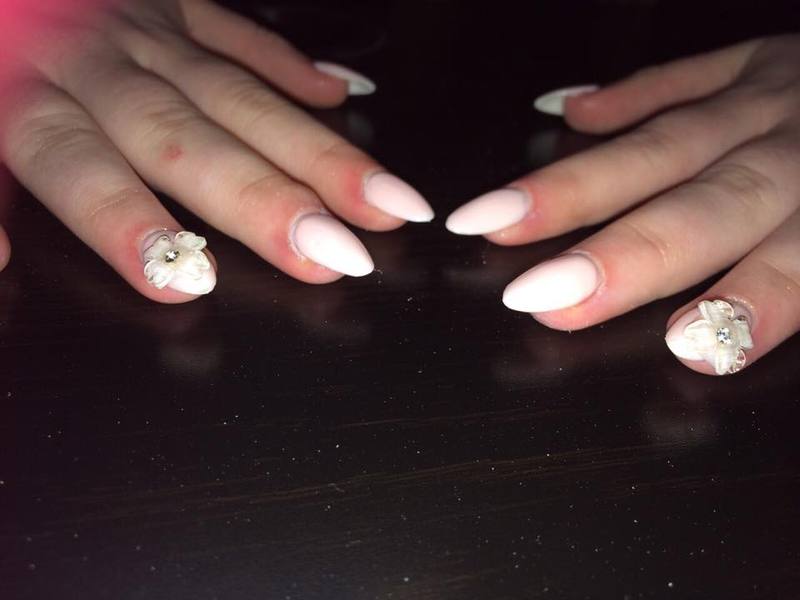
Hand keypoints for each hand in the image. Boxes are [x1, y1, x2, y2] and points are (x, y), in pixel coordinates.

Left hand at [0, 0, 433, 300]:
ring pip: (238, 98)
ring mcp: (146, 30)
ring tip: (382, 202)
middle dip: (267, 200)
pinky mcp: (174, 1)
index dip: (131, 224)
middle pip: (189, 142)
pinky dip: (291, 64)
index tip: (192, 281)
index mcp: (30, 99)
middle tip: (340, 254)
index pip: (82, 169)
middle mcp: (99, 68)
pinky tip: (345, 93)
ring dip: (314, 151)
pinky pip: (237, 30)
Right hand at [446, 36, 799, 375]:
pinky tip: (559, 111)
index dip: (745, 305)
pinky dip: (621, 93)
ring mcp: (774, 96)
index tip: (685, 347)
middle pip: (706, 208)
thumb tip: (759, 338)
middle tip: (537, 294)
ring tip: (498, 218)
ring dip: (578, 183)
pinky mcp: (759, 59)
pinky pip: (684, 74)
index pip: (795, 266)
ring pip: (666, 145)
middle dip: (623, 254)